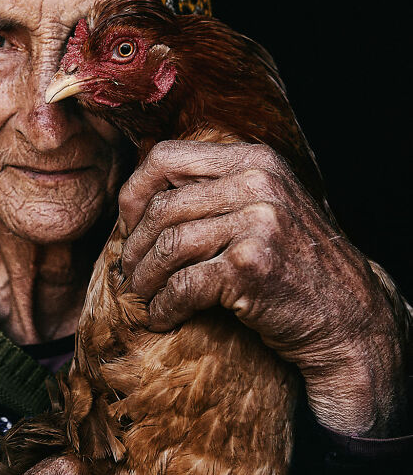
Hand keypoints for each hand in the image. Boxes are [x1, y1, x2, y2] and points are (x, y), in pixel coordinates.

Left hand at [118, 140, 410, 435]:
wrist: (347, 314)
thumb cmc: (296, 264)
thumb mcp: (265, 206)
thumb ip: (217, 190)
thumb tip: (140, 196)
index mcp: (253, 160)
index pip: (166, 157)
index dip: (134, 192)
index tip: (127, 225)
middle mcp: (257, 183)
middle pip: (161, 207)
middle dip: (135, 246)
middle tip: (130, 273)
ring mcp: (257, 223)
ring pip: (168, 246)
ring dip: (145, 279)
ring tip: (144, 297)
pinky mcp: (251, 267)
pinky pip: (183, 285)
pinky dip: (164, 306)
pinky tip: (163, 317)